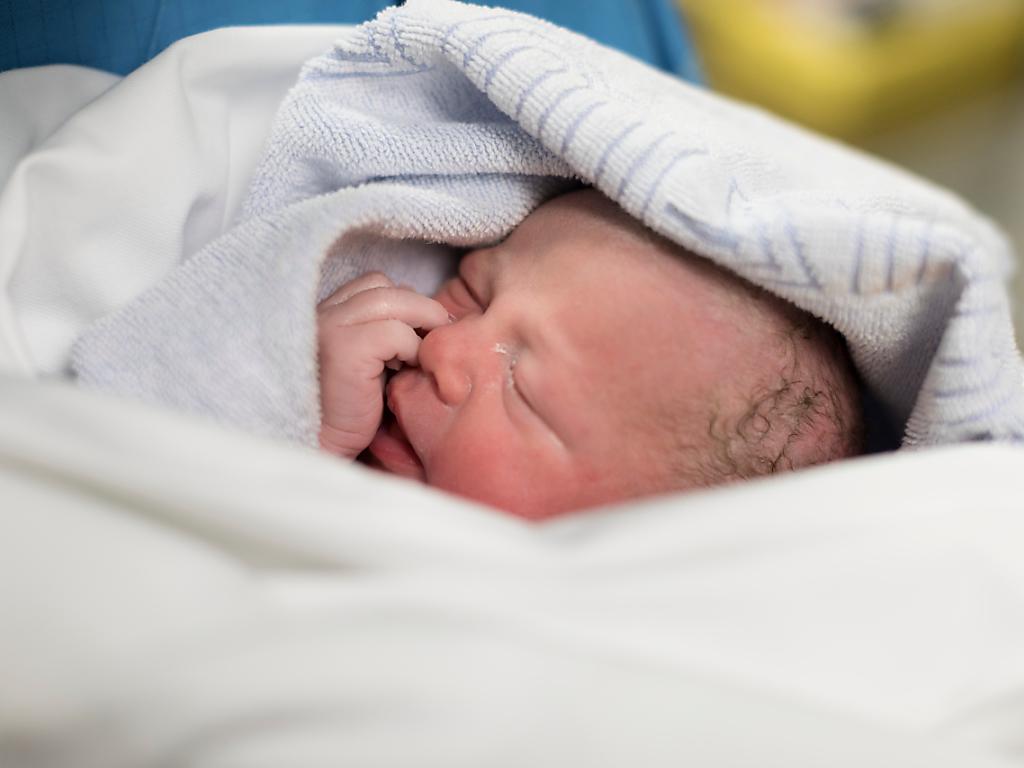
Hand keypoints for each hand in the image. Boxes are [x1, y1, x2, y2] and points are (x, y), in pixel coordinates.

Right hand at [317, 272, 448, 458]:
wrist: (325, 447)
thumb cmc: (354, 410)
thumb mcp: (372, 361)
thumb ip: (388, 333)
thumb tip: (433, 317)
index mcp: (328, 311)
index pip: (375, 283)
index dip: (405, 303)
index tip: (422, 332)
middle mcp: (324, 312)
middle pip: (385, 285)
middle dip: (419, 309)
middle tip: (435, 341)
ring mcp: (332, 326)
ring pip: (394, 300)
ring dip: (419, 325)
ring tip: (418, 358)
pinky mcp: (345, 349)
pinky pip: (397, 333)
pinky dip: (412, 350)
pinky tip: (405, 373)